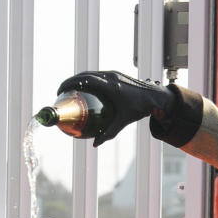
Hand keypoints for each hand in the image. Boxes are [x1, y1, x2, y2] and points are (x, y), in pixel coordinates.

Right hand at [56, 70, 175, 145]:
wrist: (156, 96)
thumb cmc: (140, 108)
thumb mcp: (123, 121)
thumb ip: (109, 132)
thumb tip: (94, 144)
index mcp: (110, 85)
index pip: (85, 80)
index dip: (70, 83)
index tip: (60, 90)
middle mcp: (111, 76)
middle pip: (84, 75)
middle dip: (70, 81)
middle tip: (62, 92)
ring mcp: (114, 73)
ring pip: (91, 73)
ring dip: (79, 79)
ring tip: (71, 90)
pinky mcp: (116, 74)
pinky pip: (98, 74)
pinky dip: (89, 80)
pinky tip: (85, 89)